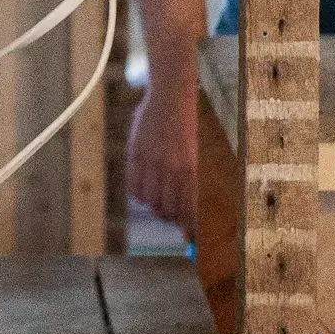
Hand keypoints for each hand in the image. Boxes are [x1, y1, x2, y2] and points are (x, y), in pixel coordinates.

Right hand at [125, 71, 200, 232]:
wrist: (172, 95)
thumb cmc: (190, 125)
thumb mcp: (200, 154)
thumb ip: (195, 182)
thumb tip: (193, 215)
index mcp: (194, 171)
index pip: (190, 213)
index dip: (190, 230)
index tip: (191, 238)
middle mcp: (173, 169)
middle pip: (169, 211)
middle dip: (172, 218)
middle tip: (174, 215)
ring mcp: (153, 162)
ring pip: (151, 203)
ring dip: (156, 206)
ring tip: (160, 198)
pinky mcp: (136, 154)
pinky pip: (135, 188)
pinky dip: (139, 194)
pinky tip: (146, 187)